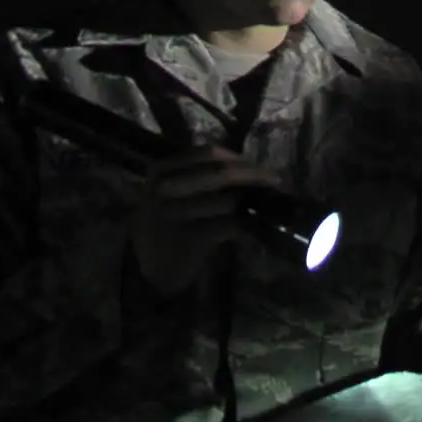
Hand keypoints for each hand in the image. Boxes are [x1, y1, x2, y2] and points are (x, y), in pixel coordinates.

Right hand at [128, 146, 284, 297]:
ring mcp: (176, 214)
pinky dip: (243, 226)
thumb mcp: (172, 192)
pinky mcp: (190, 239)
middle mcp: (165, 188)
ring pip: (228, 201)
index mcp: (161, 171)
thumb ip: (200, 175)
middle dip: (254, 176)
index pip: (208, 154)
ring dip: (248, 205)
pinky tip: (246, 228)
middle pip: (222, 173)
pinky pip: (229, 225)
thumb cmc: (166, 223)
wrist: (146, 267)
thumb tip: (248, 166)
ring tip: (257, 207)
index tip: (256, 164)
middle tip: (275, 180)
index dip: (237, 158)